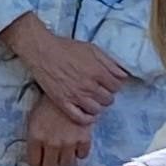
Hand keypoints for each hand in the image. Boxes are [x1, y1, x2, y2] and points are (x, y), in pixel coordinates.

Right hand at [3, 16, 127, 125]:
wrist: (42, 51)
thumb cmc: (67, 48)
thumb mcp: (92, 49)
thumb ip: (110, 62)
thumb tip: (123, 74)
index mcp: (98, 72)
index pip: (117, 86)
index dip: (114, 84)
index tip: (109, 83)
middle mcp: (89, 86)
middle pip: (108, 99)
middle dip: (106, 95)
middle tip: (99, 90)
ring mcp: (76, 96)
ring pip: (97, 110)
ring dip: (97, 105)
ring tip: (92, 100)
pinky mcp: (63, 102)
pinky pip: (80, 118)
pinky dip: (86, 118)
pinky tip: (86, 113)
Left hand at [26, 92, 92, 165]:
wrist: (70, 87)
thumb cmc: (50, 101)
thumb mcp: (34, 117)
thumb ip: (35, 136)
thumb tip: (36, 154)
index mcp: (35, 136)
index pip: (34, 162)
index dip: (37, 161)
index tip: (40, 159)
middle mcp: (51, 142)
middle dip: (51, 162)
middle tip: (53, 155)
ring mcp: (68, 142)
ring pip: (67, 164)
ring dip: (65, 159)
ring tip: (65, 150)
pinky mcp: (84, 139)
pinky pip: (82, 155)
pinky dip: (80, 152)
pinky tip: (77, 143)